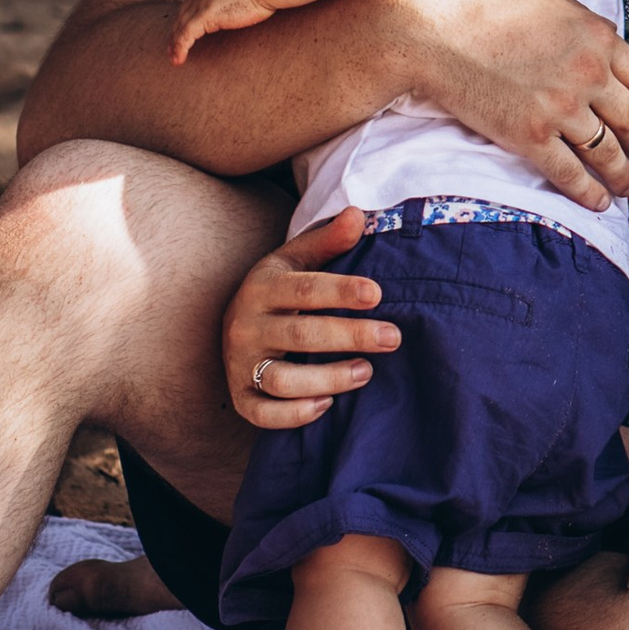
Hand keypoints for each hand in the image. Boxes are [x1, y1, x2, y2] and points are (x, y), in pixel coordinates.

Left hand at [168, 0, 273, 64]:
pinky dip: (181, 47)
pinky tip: (180, 59)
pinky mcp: (205, 14)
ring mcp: (202, 2)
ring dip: (175, 45)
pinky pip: (186, 34)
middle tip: (171, 51)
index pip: (189, 6)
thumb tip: (240, 7)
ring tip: (174, 60)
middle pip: (181, 16)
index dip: (183, 21)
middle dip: (175, 34)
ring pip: (181, 27)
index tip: (180, 34)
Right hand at [224, 207, 397, 430]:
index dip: (341, 291)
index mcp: (262, 287)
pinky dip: (295, 414)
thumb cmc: (280, 287)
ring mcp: (241, 364)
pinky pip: (263, 414)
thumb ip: (329, 240)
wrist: (235, 320)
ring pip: (282, 379)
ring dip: (328, 378)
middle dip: (350, 336)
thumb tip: (358, 215)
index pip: (304, 288)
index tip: (378, 293)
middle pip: (300, 334)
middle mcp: (246, 326)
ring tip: (367, 372)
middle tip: (393, 337)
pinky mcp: (240, 397)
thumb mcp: (298, 257)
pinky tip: (328, 404)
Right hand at [385, 0, 628, 205]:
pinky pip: (571, 174)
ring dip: (621, 173)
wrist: (435, 30)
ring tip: (625, 185)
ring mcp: (562, 108)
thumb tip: (595, 39)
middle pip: (627, 117)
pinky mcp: (531, 138)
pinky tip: (599, 201)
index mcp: (596, 35)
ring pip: (606, 151)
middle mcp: (589, 73)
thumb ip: (578, 23)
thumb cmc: (483, 4)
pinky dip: (589, 193)